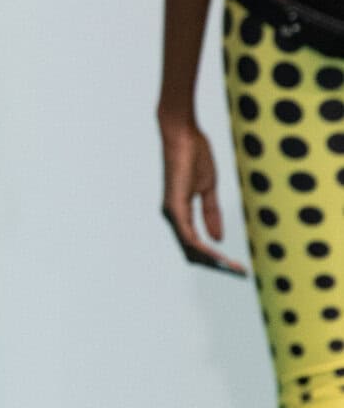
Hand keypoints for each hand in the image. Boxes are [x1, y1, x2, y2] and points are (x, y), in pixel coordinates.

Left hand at [158, 113, 246, 274]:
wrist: (183, 135)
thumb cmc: (193, 156)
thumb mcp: (207, 188)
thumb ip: (211, 213)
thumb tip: (217, 239)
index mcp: (180, 213)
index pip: (194, 243)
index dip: (213, 257)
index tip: (234, 266)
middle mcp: (172, 216)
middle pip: (191, 251)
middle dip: (214, 264)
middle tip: (237, 272)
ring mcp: (171, 213)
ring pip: (189, 247)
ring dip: (211, 259)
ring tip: (232, 268)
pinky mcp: (173, 206)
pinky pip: (187, 235)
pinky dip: (202, 247)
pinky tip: (217, 256)